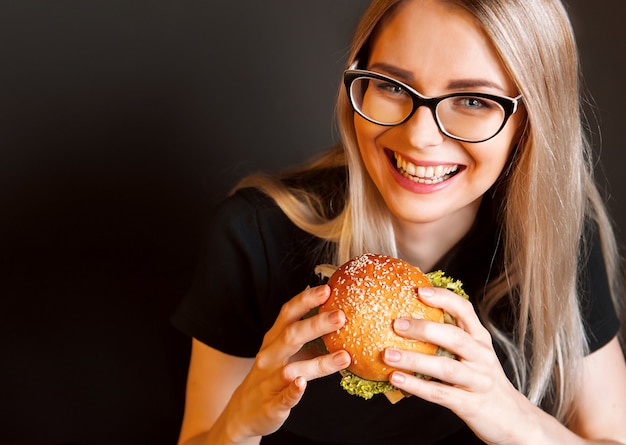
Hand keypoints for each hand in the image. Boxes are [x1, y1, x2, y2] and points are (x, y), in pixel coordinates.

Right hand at [223, 285, 350, 441]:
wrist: (243, 413)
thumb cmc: (271, 377)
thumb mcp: (285, 353)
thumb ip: (308, 339)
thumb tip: (340, 321)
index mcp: (273, 340)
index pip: (288, 314)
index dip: (306, 300)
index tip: (327, 289)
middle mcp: (269, 357)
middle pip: (291, 335)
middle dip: (316, 324)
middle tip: (341, 315)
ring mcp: (269, 381)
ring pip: (292, 368)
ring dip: (319, 362)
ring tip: (344, 356)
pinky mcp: (271, 405)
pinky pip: (283, 397)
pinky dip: (293, 390)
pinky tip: (303, 384)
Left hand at [383, 286, 528, 443]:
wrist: (513, 421)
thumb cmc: (481, 381)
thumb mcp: (473, 355)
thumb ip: (448, 338)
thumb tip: (405, 320)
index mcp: (480, 339)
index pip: (465, 310)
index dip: (443, 298)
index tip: (419, 291)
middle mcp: (482, 356)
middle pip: (454, 337)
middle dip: (424, 328)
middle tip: (396, 324)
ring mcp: (478, 380)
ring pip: (445, 367)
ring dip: (414, 360)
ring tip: (388, 355)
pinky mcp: (470, 404)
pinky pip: (440, 393)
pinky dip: (416, 386)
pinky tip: (396, 379)